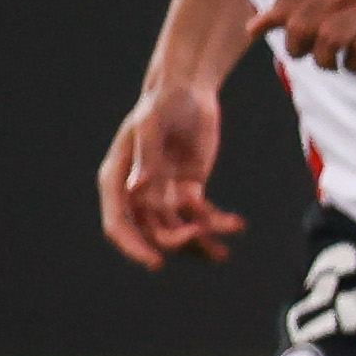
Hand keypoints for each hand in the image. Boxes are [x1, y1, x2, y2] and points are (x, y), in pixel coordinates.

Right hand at [99, 76, 243, 268]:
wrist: (188, 92)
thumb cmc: (162, 104)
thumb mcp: (151, 126)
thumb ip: (146, 158)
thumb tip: (137, 190)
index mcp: (118, 179)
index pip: (118, 223)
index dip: (134, 246)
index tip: (156, 263)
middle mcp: (138, 192)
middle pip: (152, 231)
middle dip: (176, 240)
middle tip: (201, 233)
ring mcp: (164, 193)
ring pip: (179, 230)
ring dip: (200, 242)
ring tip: (223, 253)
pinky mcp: (189, 190)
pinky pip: (200, 217)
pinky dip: (216, 225)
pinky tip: (236, 226)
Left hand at [255, 0, 355, 72]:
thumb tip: (259, 22)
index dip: (271, 19)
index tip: (259, 32)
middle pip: (305, 23)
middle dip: (296, 45)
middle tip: (301, 53)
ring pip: (331, 39)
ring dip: (323, 59)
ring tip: (329, 63)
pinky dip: (352, 64)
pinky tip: (354, 65)